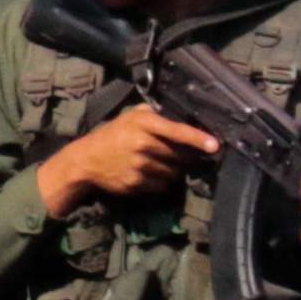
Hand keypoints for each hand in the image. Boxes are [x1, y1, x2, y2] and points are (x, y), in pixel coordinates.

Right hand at [34, 105, 219, 216]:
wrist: (85, 161)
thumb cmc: (111, 135)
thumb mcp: (128, 117)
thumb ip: (153, 114)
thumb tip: (181, 116)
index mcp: (142, 123)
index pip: (176, 131)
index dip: (198, 139)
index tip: (215, 146)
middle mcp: (141, 143)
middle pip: (181, 155)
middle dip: (185, 157)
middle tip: (178, 155)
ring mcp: (139, 165)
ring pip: (174, 172)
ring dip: (172, 170)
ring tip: (157, 164)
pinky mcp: (136, 183)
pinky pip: (162, 185)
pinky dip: (160, 181)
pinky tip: (147, 174)